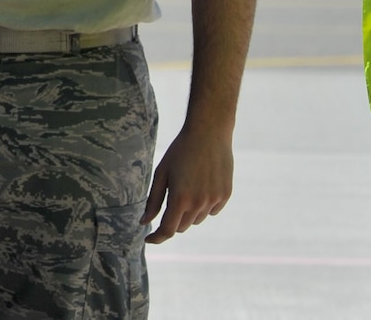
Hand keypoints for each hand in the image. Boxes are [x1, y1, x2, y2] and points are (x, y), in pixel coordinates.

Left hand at [141, 123, 233, 243]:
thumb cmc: (180, 151)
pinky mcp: (225, 195)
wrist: (209, 133)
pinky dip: (203, 206)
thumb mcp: (162, 173)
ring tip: (187, 187)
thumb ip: (153, 200)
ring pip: (196, 220)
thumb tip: (145, 222)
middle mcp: (199, 203)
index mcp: (180, 199)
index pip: (167, 230)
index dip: (157, 238)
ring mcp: (214, 200)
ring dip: (188, 213)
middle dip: (172, 220)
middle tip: (169, 200)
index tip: (149, 239)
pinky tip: (201, 185)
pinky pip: (211, 211)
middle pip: (182, 227)